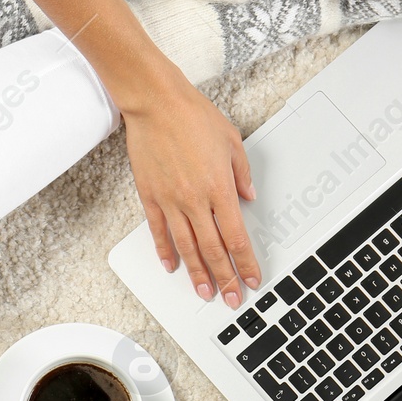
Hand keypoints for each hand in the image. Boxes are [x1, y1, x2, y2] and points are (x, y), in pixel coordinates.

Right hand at [122, 75, 260, 307]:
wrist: (156, 103)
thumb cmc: (193, 115)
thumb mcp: (232, 141)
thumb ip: (242, 174)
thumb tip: (249, 196)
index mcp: (219, 188)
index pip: (236, 237)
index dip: (245, 263)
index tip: (251, 279)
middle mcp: (195, 200)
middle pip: (213, 250)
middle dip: (224, 278)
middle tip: (230, 298)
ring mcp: (170, 200)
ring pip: (187, 247)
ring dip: (197, 273)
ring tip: (204, 291)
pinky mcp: (150, 195)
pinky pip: (159, 231)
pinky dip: (166, 251)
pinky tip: (171, 266)